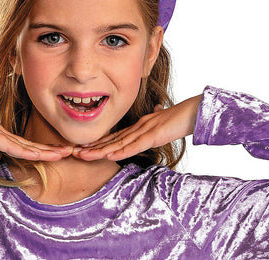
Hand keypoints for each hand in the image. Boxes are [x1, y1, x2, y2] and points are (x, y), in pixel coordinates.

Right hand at [0, 91, 71, 162]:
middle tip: (70, 151)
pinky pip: (13, 146)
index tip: (55, 154)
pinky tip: (40, 155)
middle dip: (51, 150)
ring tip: (65, 153)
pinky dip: (28, 151)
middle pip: (32, 145)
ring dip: (47, 151)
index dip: (41, 151)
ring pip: (28, 145)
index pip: (25, 146)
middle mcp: (3, 134)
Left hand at [73, 94, 201, 161]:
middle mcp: (138, 128)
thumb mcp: (163, 123)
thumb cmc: (180, 117)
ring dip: (100, 151)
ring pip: (118, 143)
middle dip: (93, 147)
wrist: (194, 112)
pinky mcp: (154, 134)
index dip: (100, 143)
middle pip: (112, 140)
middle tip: (74, 152)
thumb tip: (154, 114)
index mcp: (139, 127)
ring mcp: (145, 131)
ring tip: (83, 155)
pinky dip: (121, 151)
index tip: (85, 148)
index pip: (116, 137)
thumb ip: (155, 125)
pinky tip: (109, 156)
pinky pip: (135, 145)